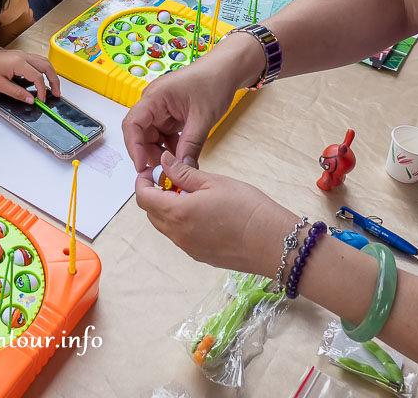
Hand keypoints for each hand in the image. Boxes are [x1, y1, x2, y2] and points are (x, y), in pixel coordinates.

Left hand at [0, 49, 60, 104]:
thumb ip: (17, 93)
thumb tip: (31, 99)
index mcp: (19, 62)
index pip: (38, 77)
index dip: (42, 91)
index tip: (41, 101)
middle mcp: (23, 56)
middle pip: (46, 66)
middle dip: (54, 80)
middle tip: (57, 93)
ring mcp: (22, 54)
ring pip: (43, 62)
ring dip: (50, 74)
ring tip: (52, 87)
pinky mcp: (19, 56)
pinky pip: (36, 61)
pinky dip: (42, 70)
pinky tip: (39, 80)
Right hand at [121, 41, 251, 168]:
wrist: (226, 70)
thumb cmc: (213, 80)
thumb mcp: (202, 118)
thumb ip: (191, 145)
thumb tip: (182, 168)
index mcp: (155, 97)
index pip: (132, 124)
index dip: (133, 147)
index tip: (141, 166)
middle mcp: (153, 103)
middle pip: (140, 134)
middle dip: (150, 154)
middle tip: (163, 173)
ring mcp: (161, 109)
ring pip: (152, 137)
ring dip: (162, 153)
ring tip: (176, 167)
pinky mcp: (170, 114)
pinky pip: (164, 135)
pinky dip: (172, 147)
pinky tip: (183, 157)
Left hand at [134, 151, 298, 275]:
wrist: (274, 243)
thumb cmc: (247, 208)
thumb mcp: (214, 182)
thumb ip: (184, 172)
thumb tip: (164, 161)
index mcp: (177, 212)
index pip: (143, 197)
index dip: (143, 181)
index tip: (153, 171)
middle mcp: (177, 234)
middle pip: (151, 213)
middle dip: (155, 194)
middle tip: (174, 179)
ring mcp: (188, 248)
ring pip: (165, 226)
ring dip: (168, 209)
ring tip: (191, 194)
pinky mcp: (201, 256)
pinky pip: (181, 236)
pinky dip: (181, 222)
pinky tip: (203, 212)